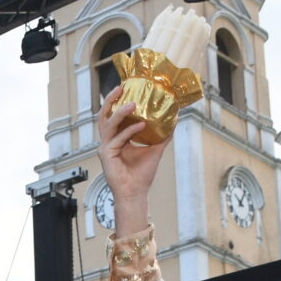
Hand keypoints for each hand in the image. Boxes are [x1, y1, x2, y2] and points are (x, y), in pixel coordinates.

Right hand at [95, 90, 167, 233]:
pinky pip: (118, 138)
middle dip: (111, 99)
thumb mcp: (156, 149)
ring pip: (108, 123)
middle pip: (105, 115)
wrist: (136, 193)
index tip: (129, 88)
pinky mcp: (106, 155)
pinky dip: (130, 130)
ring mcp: (105, 147)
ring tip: (134, 102)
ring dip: (120, 112)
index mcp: (118, 138)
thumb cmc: (142, 174)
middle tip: (122, 87)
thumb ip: (163, 134)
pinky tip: (141, 125)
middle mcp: (109, 141)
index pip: (115, 115)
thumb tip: (175, 119)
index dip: (120, 101)